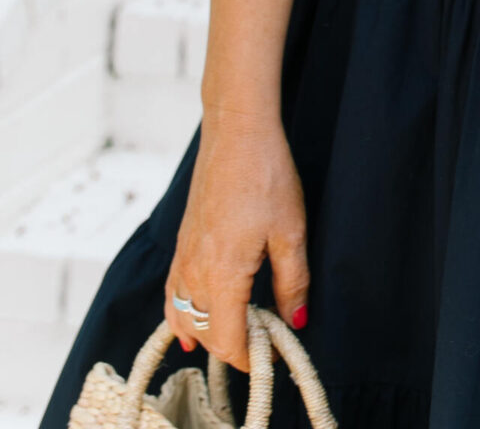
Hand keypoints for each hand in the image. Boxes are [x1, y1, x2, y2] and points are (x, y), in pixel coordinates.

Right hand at [164, 112, 308, 369]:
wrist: (236, 131)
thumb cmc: (266, 175)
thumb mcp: (291, 231)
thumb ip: (293, 281)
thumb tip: (295, 320)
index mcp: (222, 275)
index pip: (226, 340)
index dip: (249, 357)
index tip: (271, 354)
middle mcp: (194, 272)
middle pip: (205, 332)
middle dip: (233, 345)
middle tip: (264, 339)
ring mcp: (182, 257)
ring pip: (185, 316)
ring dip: (208, 332)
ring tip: (237, 332)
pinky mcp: (181, 243)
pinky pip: (173, 294)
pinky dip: (181, 314)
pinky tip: (191, 322)